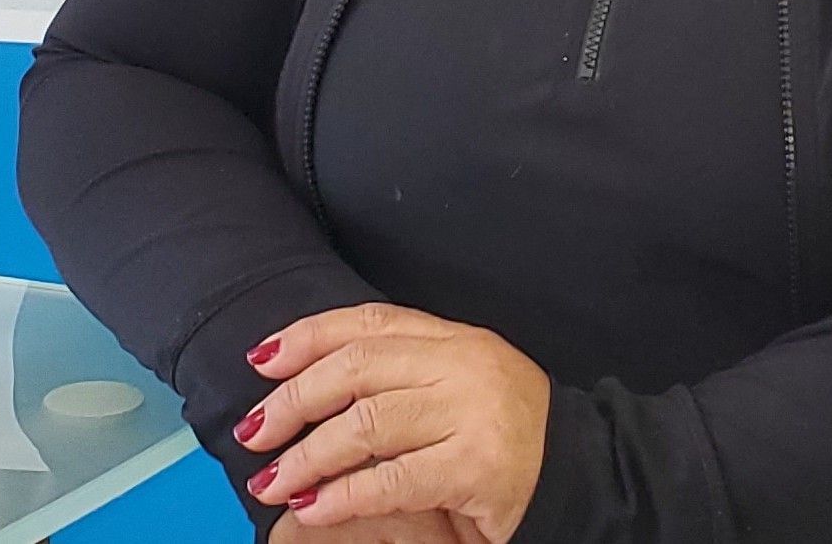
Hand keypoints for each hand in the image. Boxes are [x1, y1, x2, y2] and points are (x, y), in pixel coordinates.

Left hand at [239, 303, 549, 540]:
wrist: (575, 472)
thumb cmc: (502, 435)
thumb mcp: (455, 387)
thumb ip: (400, 375)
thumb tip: (309, 386)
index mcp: (454, 339)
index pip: (371, 322)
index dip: (311, 335)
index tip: (263, 358)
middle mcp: (462, 363)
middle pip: (358, 367)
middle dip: (296, 399)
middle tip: (256, 431)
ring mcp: (471, 411)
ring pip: (367, 422)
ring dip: (308, 456)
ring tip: (274, 481)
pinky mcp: (475, 465)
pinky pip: (392, 479)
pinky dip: (342, 496)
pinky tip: (313, 510)